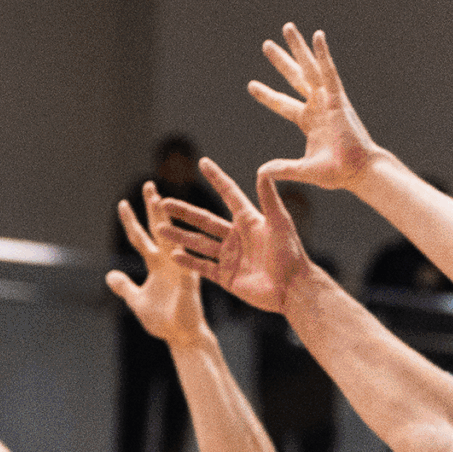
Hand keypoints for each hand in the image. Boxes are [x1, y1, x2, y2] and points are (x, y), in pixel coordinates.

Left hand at [107, 188, 208, 342]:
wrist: (182, 336)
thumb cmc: (163, 319)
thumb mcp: (136, 301)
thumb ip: (124, 287)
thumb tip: (109, 275)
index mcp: (157, 264)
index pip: (140, 238)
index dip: (130, 222)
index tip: (122, 203)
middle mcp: (170, 261)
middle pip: (160, 229)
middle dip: (153, 207)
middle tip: (149, 185)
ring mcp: (181, 269)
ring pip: (173, 239)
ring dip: (167, 221)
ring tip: (162, 200)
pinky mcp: (190, 284)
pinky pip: (186, 266)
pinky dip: (181, 256)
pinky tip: (177, 241)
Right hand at [164, 158, 314, 313]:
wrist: (292, 289)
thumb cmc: (290, 253)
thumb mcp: (279, 223)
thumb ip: (269, 198)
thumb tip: (264, 170)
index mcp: (249, 220)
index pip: (228, 195)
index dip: (216, 178)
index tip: (203, 163)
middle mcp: (237, 236)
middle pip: (205, 220)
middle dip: (184, 212)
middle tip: (163, 202)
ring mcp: (230, 257)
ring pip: (199, 243)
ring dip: (180, 235)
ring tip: (160, 228)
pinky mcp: (227, 276)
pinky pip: (202, 267)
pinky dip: (188, 261)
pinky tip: (172, 255)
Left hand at [245, 24, 387, 190]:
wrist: (358, 172)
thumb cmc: (337, 172)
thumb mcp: (303, 170)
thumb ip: (283, 168)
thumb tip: (261, 171)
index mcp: (309, 122)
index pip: (283, 104)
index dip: (268, 95)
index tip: (251, 85)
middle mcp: (318, 106)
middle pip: (295, 78)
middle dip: (281, 61)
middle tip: (266, 44)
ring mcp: (328, 100)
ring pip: (310, 68)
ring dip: (299, 48)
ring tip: (287, 27)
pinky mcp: (339, 99)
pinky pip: (329, 72)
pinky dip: (323, 55)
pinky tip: (317, 37)